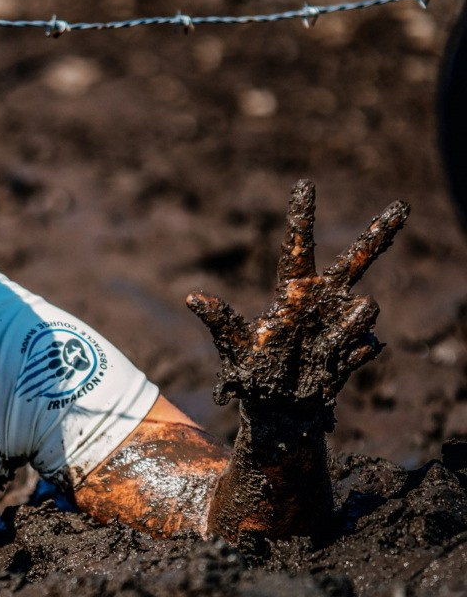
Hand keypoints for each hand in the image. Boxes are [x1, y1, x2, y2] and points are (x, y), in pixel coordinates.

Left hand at [187, 180, 408, 426]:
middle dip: (379, 233)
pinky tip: (329, 373)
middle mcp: (324, 299)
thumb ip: (222, 322)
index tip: (305, 185)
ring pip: (366, 307)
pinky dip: (348, 360)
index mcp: (293, 290)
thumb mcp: (236, 349)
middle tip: (403, 207)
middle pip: (357, 259)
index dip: (302, 217)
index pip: (299, 246)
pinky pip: (367, 346)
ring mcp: (344, 322)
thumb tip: (192, 298)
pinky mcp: (359, 348)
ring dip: (347, 329)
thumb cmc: (253, 375)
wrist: (282, 411)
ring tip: (322, 351)